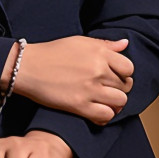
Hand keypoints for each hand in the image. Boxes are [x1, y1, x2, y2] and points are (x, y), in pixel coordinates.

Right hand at [13, 36, 132, 125]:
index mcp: (99, 52)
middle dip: (120, 88)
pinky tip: (97, 110)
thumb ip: (104, 44)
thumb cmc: (52, 52)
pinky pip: (106, 115)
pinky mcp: (80, 105)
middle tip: (108, 88)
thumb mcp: (79, 42)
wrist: (29, 67)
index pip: (129, 68)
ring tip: (104, 100)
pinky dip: (105, 115)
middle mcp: (98, 70)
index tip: (115, 75)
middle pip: (125, 86)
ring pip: (120, 102)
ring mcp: (90, 89)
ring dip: (114, 103)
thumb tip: (124, 44)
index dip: (124, 73)